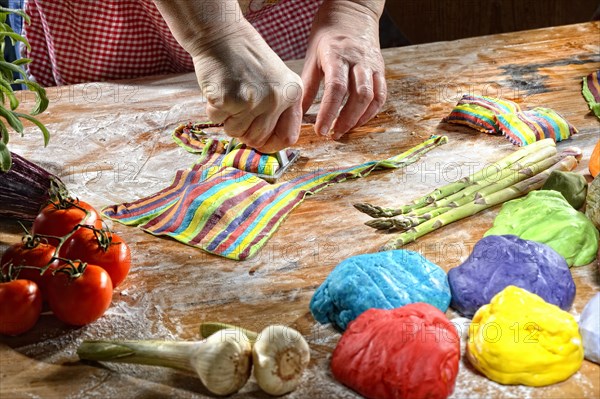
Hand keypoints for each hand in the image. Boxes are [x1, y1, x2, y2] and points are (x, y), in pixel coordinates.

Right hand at [190, 20, 302, 152]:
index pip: (288, 137)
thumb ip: (278, 109)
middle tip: (236, 113)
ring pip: (235, 132)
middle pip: (257, 139)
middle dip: (243, 131)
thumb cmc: (246, 58)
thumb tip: (269, 144)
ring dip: (226, 119)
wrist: (222, 34)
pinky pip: (216, 119)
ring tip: (229, 95)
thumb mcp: (276, 80)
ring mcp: (253, 100)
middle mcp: (276, 99)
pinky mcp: (229, 99)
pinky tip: (218, 88)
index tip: (261, 142)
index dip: (271, 144)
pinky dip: (212, 108)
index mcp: (292, 93)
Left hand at [302, 1, 386, 138]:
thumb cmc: (327, 34)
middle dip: (346, 120)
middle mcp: (358, 60)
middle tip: (333, 135)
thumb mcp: (312, 56)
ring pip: (373, 97)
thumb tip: (298, 114)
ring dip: (359, 119)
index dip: (329, 112)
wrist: (352, 11)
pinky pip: (381, 94)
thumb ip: (308, 86)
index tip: (321, 130)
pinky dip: (371, 112)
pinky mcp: (381, 68)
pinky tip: (359, 120)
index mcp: (336, 55)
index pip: (336, 88)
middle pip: (359, 95)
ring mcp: (372, 64)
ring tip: (345, 130)